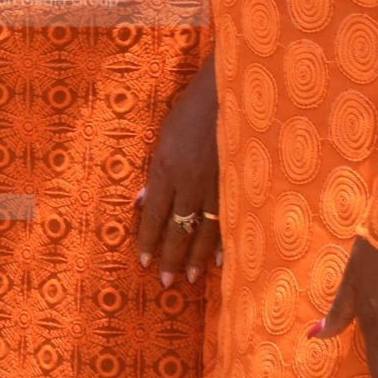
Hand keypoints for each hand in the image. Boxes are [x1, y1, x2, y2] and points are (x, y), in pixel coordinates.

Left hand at [134, 55, 219, 286]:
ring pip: (204, 230)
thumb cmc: (190, 112)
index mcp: (165, 169)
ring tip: (190, 279)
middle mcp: (189, 182)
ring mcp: (215, 185)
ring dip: (195, 257)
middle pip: (178, 229)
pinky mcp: (236, 183)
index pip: (154, 215)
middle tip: (166, 282)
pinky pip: (228, 219)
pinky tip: (220, 260)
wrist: (228, 95)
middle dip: (171, 258)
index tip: (144, 263)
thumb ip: (154, 173)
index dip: (149, 241)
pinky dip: (222, 242)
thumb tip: (141, 203)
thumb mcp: (163, 138)